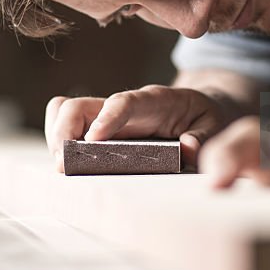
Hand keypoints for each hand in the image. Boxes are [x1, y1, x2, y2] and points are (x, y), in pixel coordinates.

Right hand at [43, 85, 232, 171]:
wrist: (197, 109)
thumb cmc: (203, 117)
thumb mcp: (214, 123)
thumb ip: (203, 136)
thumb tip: (187, 149)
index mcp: (153, 101)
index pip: (125, 101)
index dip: (108, 117)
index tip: (94, 140)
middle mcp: (122, 106)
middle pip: (78, 106)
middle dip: (64, 132)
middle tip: (65, 166)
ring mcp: (105, 118)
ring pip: (64, 113)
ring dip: (56, 139)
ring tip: (64, 168)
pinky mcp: (96, 131)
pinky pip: (65, 127)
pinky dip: (58, 144)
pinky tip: (68, 166)